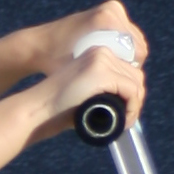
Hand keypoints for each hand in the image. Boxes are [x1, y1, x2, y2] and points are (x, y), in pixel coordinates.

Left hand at [23, 0, 148, 82]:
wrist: (38, 44)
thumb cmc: (55, 61)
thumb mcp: (77, 70)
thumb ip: (101, 76)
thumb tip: (129, 88)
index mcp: (106, 20)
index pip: (137, 50)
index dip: (131, 70)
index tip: (117, 82)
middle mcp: (111, 10)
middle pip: (137, 44)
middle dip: (130, 63)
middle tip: (114, 79)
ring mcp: (111, 9)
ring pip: (133, 41)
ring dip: (127, 56)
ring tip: (111, 72)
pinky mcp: (108, 11)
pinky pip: (125, 34)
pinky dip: (122, 48)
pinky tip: (109, 61)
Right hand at [26, 14, 146, 142]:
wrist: (37, 108)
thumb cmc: (55, 107)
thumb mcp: (83, 92)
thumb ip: (101, 92)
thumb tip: (123, 104)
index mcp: (95, 53)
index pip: (127, 69)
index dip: (131, 93)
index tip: (124, 113)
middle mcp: (100, 51)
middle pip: (135, 74)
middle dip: (135, 99)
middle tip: (126, 120)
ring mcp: (101, 59)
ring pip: (136, 82)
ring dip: (135, 105)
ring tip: (124, 122)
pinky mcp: (101, 72)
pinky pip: (131, 89)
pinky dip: (132, 107)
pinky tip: (124, 120)